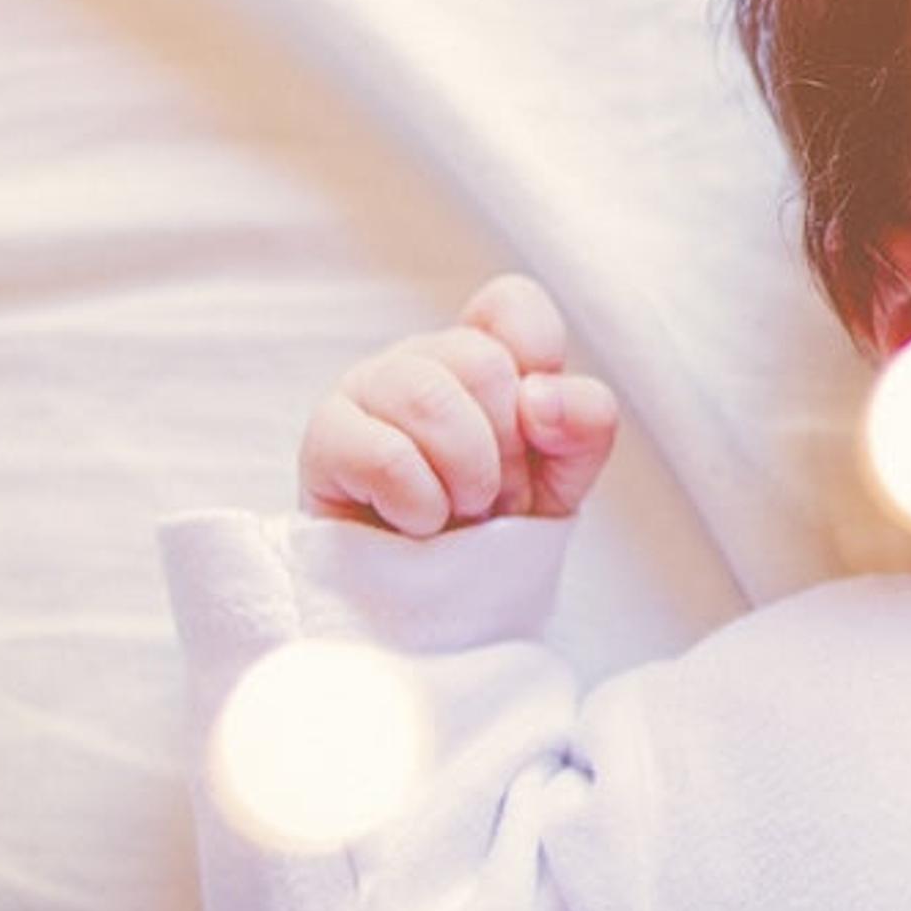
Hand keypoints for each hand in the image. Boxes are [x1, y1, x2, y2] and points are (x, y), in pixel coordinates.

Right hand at [297, 274, 620, 536]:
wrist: (437, 606)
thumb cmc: (496, 529)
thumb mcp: (565, 475)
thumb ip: (585, 422)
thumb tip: (540, 397)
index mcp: (480, 353)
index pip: (513, 304)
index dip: (539, 364)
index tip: (538, 430)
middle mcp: (420, 360)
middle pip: (482, 362)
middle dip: (506, 450)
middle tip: (494, 497)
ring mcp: (366, 392)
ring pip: (428, 397)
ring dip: (466, 476)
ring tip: (459, 511)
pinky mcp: (325, 441)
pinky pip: (385, 455)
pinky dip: (421, 504)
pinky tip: (417, 523)